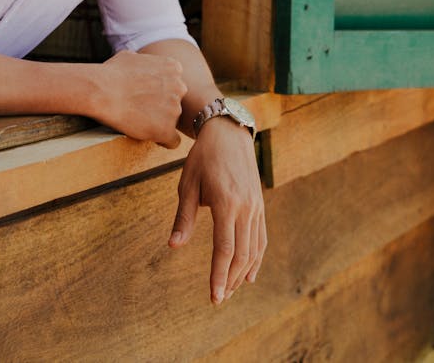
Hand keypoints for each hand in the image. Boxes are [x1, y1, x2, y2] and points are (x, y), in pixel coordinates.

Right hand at [92, 51, 186, 147]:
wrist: (102, 91)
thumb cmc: (111, 72)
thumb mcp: (131, 56)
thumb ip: (144, 61)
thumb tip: (138, 62)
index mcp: (173, 68)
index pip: (175, 84)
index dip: (161, 92)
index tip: (147, 97)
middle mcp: (179, 87)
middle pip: (176, 102)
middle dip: (162, 107)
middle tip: (142, 109)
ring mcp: (175, 109)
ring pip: (173, 121)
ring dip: (159, 122)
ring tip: (138, 120)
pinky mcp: (166, 129)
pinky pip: (173, 141)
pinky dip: (163, 141)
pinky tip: (150, 137)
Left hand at [168, 117, 266, 303]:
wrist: (228, 134)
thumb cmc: (203, 158)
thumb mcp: (187, 184)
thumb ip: (184, 217)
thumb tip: (173, 246)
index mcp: (226, 202)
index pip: (224, 248)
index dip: (219, 275)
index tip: (214, 297)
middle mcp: (245, 207)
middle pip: (242, 254)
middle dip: (230, 280)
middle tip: (218, 299)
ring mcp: (256, 206)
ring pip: (253, 249)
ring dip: (243, 273)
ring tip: (230, 290)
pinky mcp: (259, 205)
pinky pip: (260, 237)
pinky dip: (256, 258)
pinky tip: (249, 274)